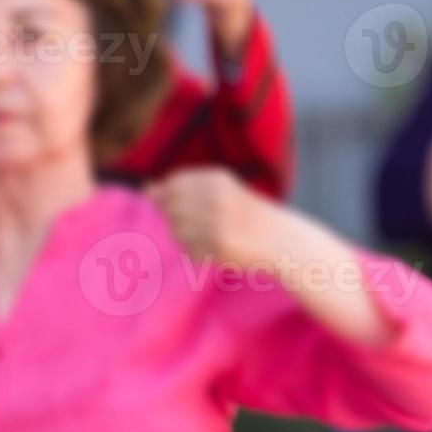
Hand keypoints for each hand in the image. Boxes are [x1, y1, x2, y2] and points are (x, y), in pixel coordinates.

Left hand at [147, 168, 280, 270]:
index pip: (172, 184)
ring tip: (217, 236)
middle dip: (182, 218)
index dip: (180, 198)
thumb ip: (183, 189)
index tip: (201, 205)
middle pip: (170, 208)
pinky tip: (221, 249)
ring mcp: (215, 222)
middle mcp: (214, 196)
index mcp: (216, 178)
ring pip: (176, 231)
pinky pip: (188, 251)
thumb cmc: (248, 216)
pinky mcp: (217, 246)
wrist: (284, 241)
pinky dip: (199, 253)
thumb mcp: (222, 192)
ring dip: (190, 238)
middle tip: (211, 223)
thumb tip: (146, 188)